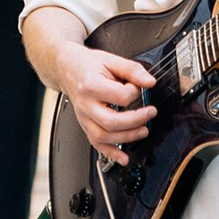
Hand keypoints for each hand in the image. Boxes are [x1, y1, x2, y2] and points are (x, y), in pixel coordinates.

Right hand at [55, 43, 156, 164]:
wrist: (68, 68)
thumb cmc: (88, 65)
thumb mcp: (111, 60)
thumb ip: (132, 70)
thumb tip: (150, 82)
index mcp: (91, 85)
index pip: (120, 96)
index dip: (135, 92)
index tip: (138, 87)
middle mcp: (85, 104)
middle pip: (111, 122)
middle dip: (135, 121)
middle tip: (150, 113)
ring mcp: (84, 117)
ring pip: (104, 137)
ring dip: (127, 137)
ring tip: (143, 130)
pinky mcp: (85, 126)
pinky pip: (96, 144)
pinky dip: (111, 153)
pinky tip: (124, 158)